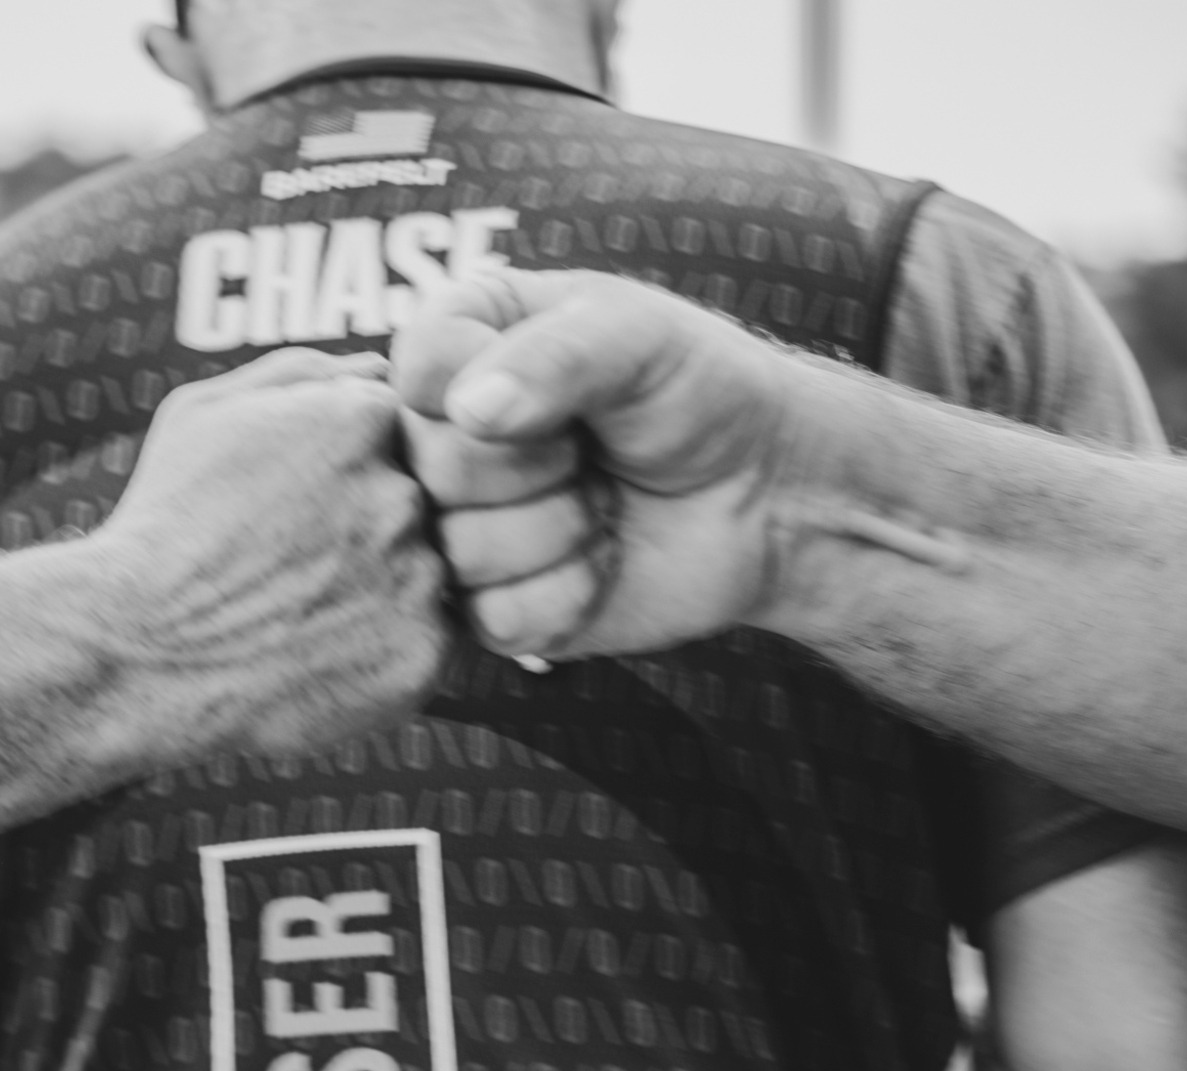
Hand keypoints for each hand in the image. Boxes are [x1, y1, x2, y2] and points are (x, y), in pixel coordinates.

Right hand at [98, 348, 451, 753]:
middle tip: (301, 560)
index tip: (304, 502)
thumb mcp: (208, 414)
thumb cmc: (168, 525)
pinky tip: (322, 651)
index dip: (351, 467)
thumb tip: (381, 367)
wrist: (137, 657)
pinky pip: (427, 639)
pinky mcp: (424, 655)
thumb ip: (304, 373)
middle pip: (422, 498)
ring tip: (306, 608)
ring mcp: (421, 578)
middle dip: (370, 525)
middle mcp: (405, 493)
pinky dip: (384, 646)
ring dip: (384, 585)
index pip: (404, 428)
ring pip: (429, 570)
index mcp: (363, 419)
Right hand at [392, 270, 807, 658]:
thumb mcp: (637, 335)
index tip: (565, 390)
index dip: (488, 387)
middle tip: (591, 451)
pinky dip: (568, 594)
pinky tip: (603, 560)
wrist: (769, 493)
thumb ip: (553, 355)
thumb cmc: (701, 391)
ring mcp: (463, 526)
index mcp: (461, 346)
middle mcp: (446, 437)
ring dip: (559, 532)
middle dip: (536, 467)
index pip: (418, 368)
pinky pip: (494, 619)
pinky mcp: (494, 607)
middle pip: (433, 469)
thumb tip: (468, 412)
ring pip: (459, 552)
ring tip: (604, 502)